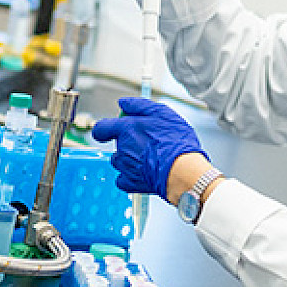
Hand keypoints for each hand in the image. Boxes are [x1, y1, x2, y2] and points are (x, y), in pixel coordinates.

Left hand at [91, 95, 207, 198]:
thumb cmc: (176, 141)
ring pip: (120, 161)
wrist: (184, 170)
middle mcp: (122, 148)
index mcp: (127, 129)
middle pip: (117, 144)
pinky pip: (123, 179)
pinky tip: (144, 173)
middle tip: (149, 144)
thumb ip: (140, 106)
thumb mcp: (163, 113)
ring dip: (129, 159)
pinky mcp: (131, 182)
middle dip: (129, 143)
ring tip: (150, 159)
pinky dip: (130, 176)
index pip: (102, 128)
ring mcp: (125, 166)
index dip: (105, 129)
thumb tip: (123, 103)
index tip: (111, 130)